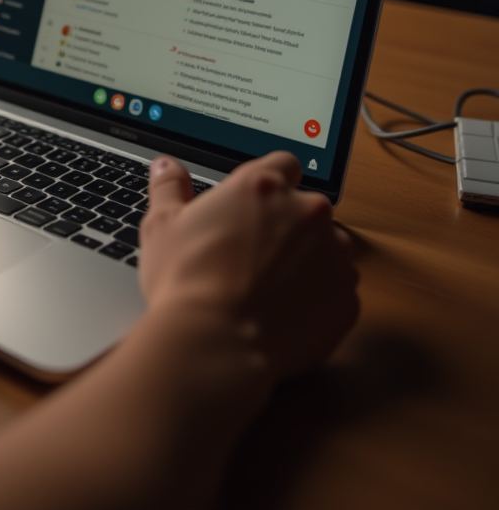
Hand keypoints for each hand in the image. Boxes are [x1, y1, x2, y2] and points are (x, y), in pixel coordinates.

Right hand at [138, 151, 358, 383]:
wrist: (216, 345)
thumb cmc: (187, 283)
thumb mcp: (162, 226)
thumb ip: (170, 188)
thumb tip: (166, 166)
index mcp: (262, 187)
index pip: (283, 164)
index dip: (270, 183)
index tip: (255, 203)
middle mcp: (306, 213)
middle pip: (306, 208)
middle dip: (287, 225)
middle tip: (251, 252)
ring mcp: (334, 256)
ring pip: (328, 248)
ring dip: (308, 259)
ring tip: (268, 286)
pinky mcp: (347, 299)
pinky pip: (337, 290)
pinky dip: (318, 298)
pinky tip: (284, 311)